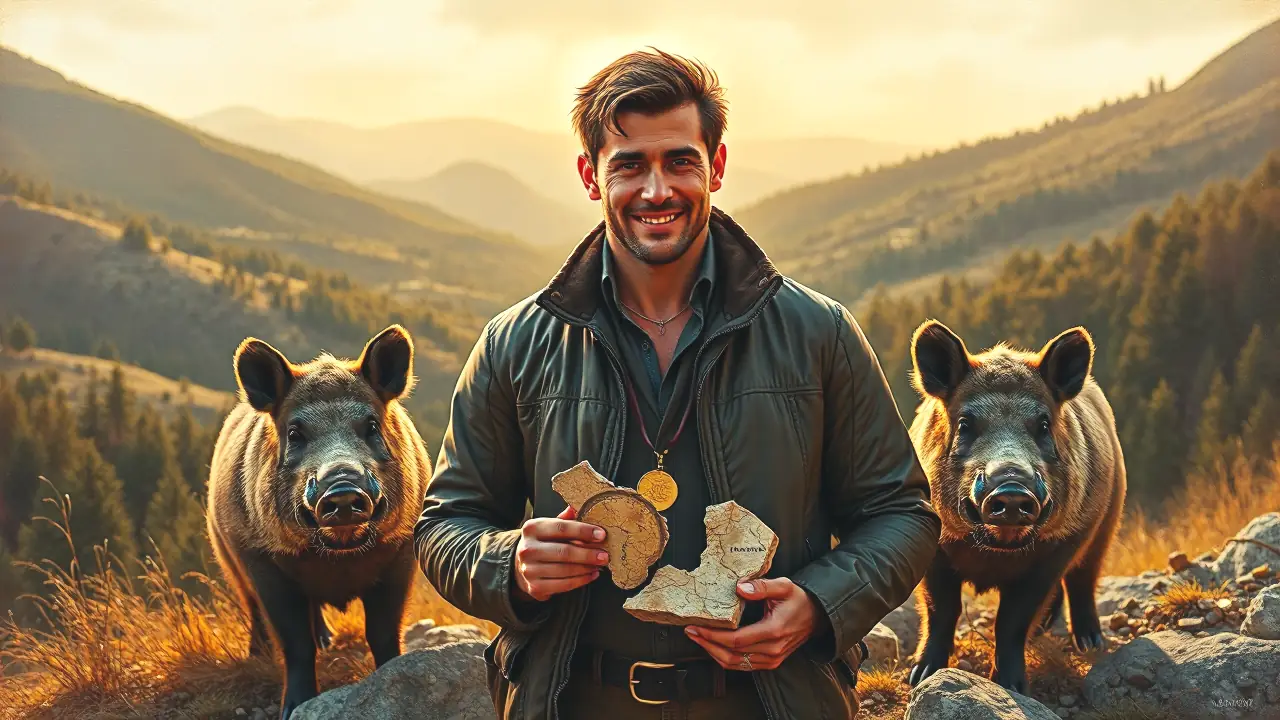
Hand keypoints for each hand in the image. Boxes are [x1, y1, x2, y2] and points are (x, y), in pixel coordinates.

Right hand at [513, 505, 608, 601]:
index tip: (601, 535)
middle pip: (564, 551)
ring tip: (599, 565)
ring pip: (565, 570)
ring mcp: (530, 570)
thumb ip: (564, 519)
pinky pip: (564, 585)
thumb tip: (576, 507)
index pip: (561, 528)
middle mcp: (527, 549)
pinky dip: (581, 581)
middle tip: (604, 555)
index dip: (583, 531)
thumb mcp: (548, 527)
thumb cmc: (541, 543)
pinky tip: (591, 575)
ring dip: (586, 568)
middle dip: (588, 554)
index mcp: (532, 528)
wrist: (520, 566)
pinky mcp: (535, 587)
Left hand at [684, 577, 819, 670]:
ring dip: (714, 653)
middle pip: (732, 654)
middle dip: (708, 644)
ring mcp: (772, 658)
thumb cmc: (799, 600)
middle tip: (691, 632)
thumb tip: (740, 587)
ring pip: (736, 663)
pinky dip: (726, 658)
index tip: (697, 626)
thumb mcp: (784, 586)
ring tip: (698, 639)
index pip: (736, 640)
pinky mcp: (771, 662)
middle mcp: (773, 649)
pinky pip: (743, 666)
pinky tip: (715, 647)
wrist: (817, 616)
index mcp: (774, 630)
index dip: (713, 635)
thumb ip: (761, 586)